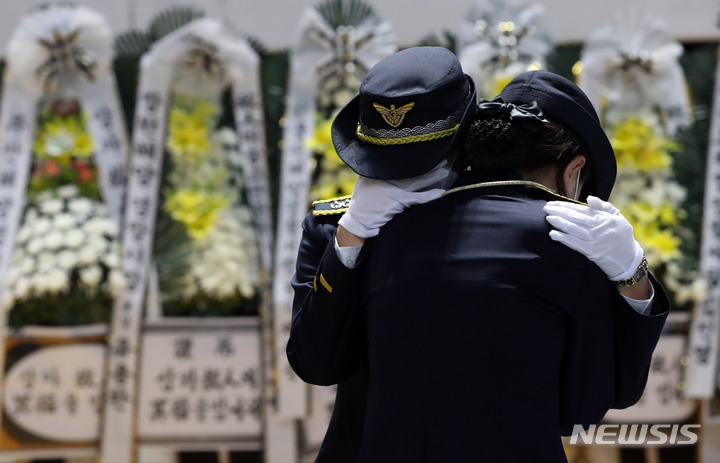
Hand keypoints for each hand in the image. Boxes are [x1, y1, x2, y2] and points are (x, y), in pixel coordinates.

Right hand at [338, 158, 455, 237]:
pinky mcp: (399, 201)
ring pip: (419, 180)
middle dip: (429, 162)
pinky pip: (418, 198)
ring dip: (433, 175)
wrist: (358, 219)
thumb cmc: (361, 200)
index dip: (415, 156)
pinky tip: (441, 192)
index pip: (403, 162)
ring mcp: (395, 189)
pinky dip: (430, 195)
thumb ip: (374, 169)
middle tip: (442, 154)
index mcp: (382, 170)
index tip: (426, 149)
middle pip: (413, 168)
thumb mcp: (364, 179)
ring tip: (446, 169)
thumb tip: (381, 157)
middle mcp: (390, 177)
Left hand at [543, 196, 643, 280]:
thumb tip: (589, 198)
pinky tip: (553, 234)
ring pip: (573, 229)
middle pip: (575, 217)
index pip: (580, 209)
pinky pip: (575, 244)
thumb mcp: (619, 218)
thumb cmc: (623, 238)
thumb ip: (604, 207)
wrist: (629, 260)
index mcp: (603, 218)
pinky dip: (563, 238)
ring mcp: (595, 240)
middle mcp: (598, 227)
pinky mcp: (592, 252)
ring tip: (548, 217)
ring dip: (559, 222)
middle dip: (559, 211)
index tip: (553, 203)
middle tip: (546, 208)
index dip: (566, 206)